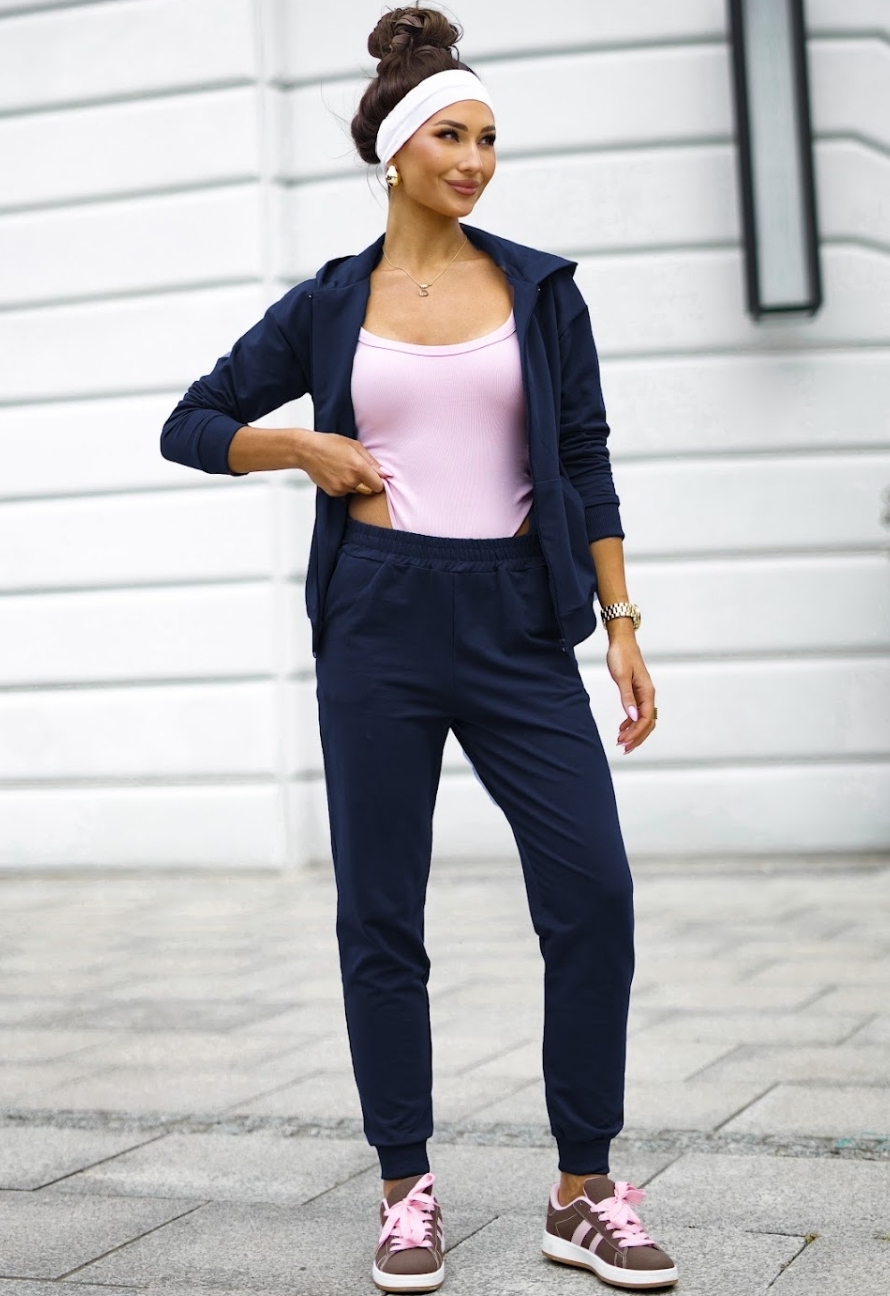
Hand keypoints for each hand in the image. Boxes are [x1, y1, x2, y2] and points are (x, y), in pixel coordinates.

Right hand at [297, 430, 390, 496]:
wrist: (306, 450)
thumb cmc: (330, 444)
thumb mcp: (354, 445)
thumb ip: (372, 461)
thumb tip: (385, 473)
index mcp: (359, 468)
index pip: (378, 486)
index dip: (378, 482)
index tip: (375, 477)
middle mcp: (351, 480)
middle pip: (368, 490)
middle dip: (367, 483)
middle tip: (356, 470)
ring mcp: (341, 488)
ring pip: (356, 491)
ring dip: (354, 484)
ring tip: (343, 469)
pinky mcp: (333, 492)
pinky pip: (345, 492)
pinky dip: (343, 486)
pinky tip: (335, 474)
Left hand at [605, 627, 656, 753]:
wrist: (622, 641)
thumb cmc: (621, 655)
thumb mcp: (621, 676)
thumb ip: (627, 697)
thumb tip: (631, 716)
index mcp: (647, 692)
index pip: (645, 719)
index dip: (636, 733)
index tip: (623, 742)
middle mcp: (648, 695)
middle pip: (647, 723)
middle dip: (636, 737)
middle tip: (623, 748)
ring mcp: (644, 694)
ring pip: (643, 719)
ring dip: (634, 732)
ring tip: (621, 742)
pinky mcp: (637, 692)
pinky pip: (638, 712)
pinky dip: (631, 723)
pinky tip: (622, 729)